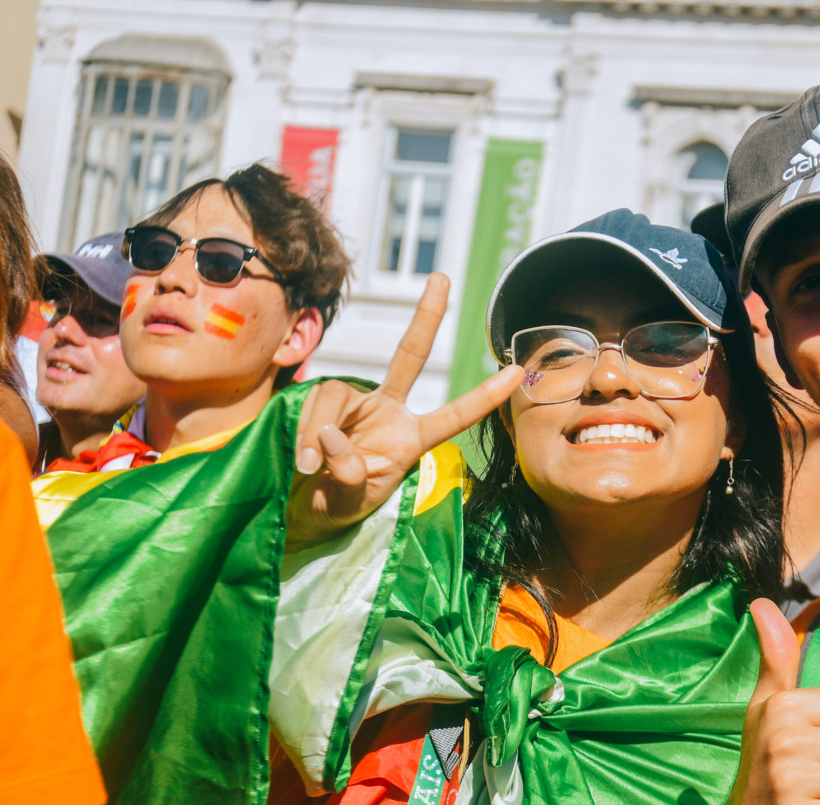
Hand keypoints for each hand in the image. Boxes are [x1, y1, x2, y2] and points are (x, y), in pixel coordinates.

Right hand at [288, 273, 523, 543]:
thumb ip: (349, 476)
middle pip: (410, 355)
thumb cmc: (337, 507)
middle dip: (427, 316)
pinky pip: (313, 407)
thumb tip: (333, 435)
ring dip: (319, 431)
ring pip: (335, 396)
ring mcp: (355, 404)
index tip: (517, 373)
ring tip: (309, 468)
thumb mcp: (350, 503)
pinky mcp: (323, 405)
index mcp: (411, 438)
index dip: (484, 396)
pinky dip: (305, 433)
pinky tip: (301, 460)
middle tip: (443, 277)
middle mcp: (388, 411)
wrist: (301, 512)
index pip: (455, 414)